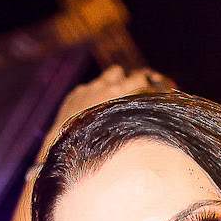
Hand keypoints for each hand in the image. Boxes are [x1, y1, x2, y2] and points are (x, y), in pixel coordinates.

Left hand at [44, 65, 172, 149]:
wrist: (69, 148)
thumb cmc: (100, 145)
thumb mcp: (124, 129)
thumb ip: (136, 115)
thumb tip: (150, 113)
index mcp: (120, 94)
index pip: (140, 78)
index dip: (145, 83)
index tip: (148, 89)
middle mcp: (105, 86)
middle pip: (121, 72)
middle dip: (127, 79)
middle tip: (130, 90)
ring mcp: (88, 88)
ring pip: (107, 74)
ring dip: (111, 81)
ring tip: (111, 95)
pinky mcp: (76, 92)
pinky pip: (89, 87)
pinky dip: (92, 94)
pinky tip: (90, 109)